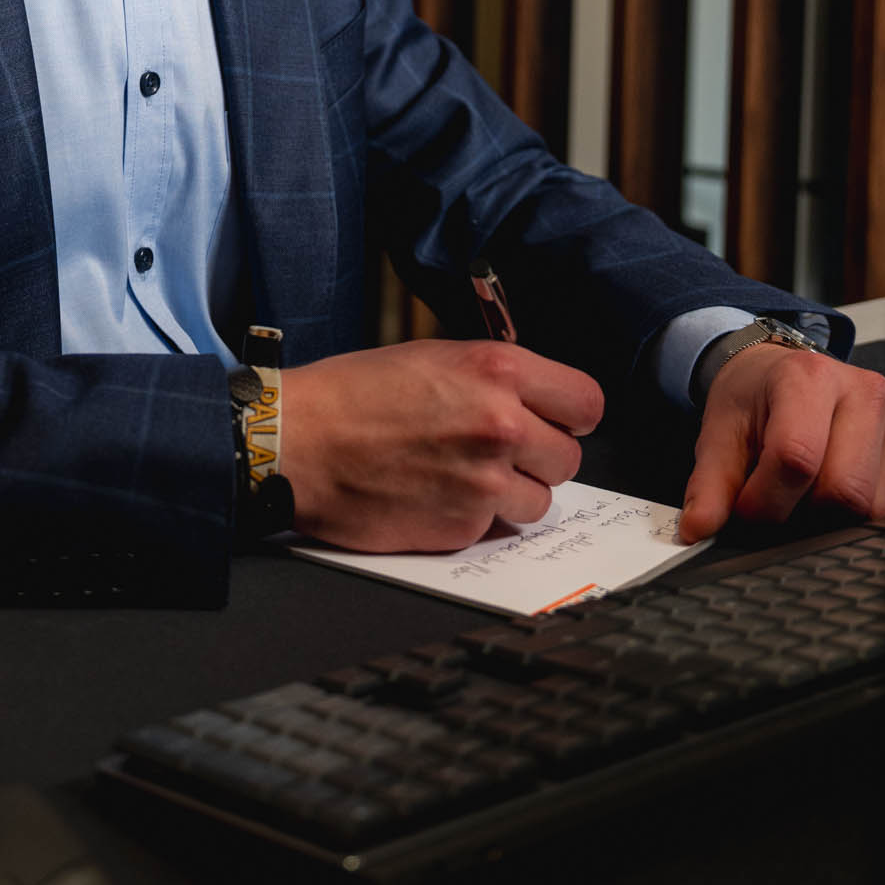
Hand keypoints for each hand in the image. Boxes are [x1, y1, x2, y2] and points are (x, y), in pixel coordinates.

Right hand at [279, 341, 603, 553]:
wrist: (298, 443)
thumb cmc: (352, 394)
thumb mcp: (432, 357)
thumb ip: (492, 379)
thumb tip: (531, 402)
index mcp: (498, 371)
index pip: (586, 403)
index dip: (568, 415)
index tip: (551, 421)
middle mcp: (501, 425)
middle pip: (568, 457)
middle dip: (537, 457)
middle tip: (497, 451)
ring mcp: (485, 482)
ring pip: (539, 500)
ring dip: (510, 493)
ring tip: (461, 475)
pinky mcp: (462, 527)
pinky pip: (495, 528)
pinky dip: (472, 517)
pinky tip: (433, 494)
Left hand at [679, 344, 884, 543]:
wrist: (780, 373)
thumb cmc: (754, 398)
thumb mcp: (720, 434)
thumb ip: (710, 486)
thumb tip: (700, 529)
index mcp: (808, 377)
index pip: (797, 458)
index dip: (766, 501)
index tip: (746, 510)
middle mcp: (863, 392)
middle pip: (845, 491)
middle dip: (804, 514)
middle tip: (779, 502)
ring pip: (876, 507)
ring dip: (835, 519)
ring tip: (807, 494)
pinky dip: (860, 517)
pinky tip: (832, 494)